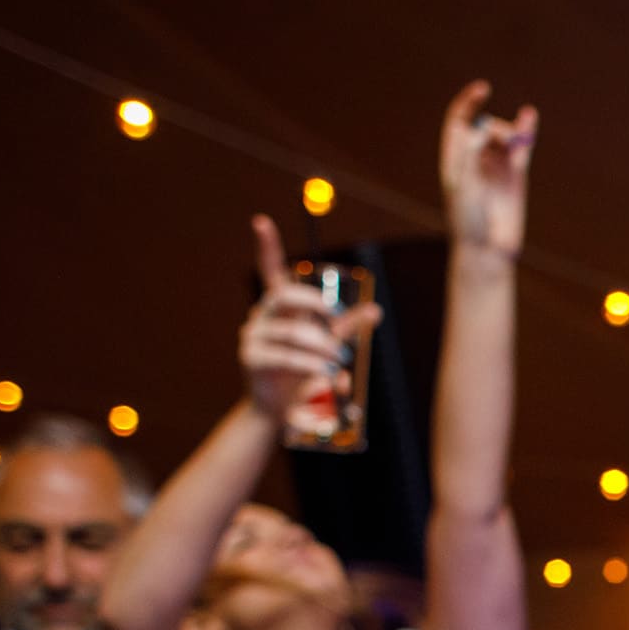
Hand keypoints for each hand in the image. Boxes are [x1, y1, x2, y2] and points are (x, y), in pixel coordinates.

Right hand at [240, 215, 382, 431]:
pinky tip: (326, 374)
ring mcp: (253, 336)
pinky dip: (310, 365)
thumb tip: (376, 310)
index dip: (266, 247)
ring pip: (292, 333)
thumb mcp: (327, 342)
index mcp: (279, 306)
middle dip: (314, 302)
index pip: (270, 271)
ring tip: (338, 361)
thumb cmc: (303, 368)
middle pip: (284, 295)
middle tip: (337, 315)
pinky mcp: (252, 360)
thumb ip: (347, 325)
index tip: (261, 221)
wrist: (280, 407)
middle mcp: (262, 316)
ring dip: (320, 346)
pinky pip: (285, 357)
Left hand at [439, 80, 537, 255]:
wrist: (487, 249)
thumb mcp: (463, 185)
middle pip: (486, 126)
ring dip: (512, 133)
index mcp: (455, 158)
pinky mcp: (516, 175)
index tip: (483, 90)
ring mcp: (497, 166)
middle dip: (496, 129)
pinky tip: (529, 115)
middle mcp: (475, 158)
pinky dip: (526, 131)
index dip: (470, 102)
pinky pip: (521, 148)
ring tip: (518, 143)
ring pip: (505, 135)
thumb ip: (471, 153)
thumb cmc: (467, 220)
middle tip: (502, 144)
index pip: (461, 120)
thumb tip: (483, 125)